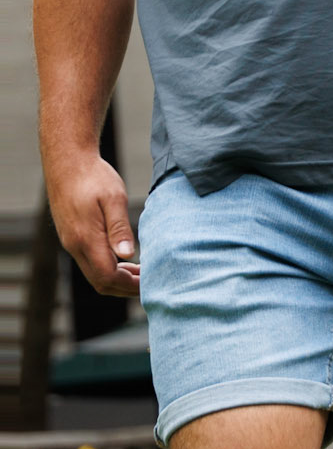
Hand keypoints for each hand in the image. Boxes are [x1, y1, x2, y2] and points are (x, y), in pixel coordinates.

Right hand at [46, 153, 139, 296]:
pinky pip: (89, 262)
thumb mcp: (113, 197)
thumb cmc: (94, 176)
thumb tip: (127, 254)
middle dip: (124, 288)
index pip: (107, 276)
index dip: (129, 285)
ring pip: (93, 273)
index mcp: (86, 238)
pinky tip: (124, 260)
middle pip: (99, 281)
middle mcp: (74, 245)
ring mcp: (70, 242)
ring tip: (141, 274)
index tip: (150, 284)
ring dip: (117, 278)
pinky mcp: (71, 236)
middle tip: (150, 284)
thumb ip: (119, 228)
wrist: (66, 160)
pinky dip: (107, 268)